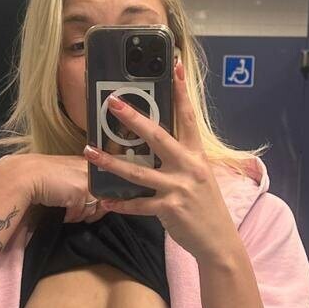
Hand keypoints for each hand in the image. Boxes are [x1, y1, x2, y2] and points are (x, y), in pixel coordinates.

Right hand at [3, 152, 102, 222]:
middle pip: (102, 198)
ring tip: (67, 210)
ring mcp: (86, 181)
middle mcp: (90, 170)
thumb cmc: (41, 174)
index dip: (99, 198)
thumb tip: (92, 200)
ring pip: (92, 209)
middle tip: (78, 211)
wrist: (26, 174)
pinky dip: (70, 216)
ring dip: (79, 214)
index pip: (104, 185)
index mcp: (87, 163)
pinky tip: (61, 211)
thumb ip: (81, 181)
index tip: (92, 205)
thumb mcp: (66, 172)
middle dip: (92, 210)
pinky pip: (79, 213)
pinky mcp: (80, 192)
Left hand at [84, 62, 242, 264]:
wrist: (219, 241)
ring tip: (89, 152)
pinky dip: (121, 204)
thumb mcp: (200, 177)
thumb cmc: (206, 207)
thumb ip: (181, 159)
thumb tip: (159, 143)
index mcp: (197, 155)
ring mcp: (179, 188)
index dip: (181, 91)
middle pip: (158, 136)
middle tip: (112, 103)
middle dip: (134, 118)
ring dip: (111, 162)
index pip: (188, 117)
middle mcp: (188, 167)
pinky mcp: (169, 209)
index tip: (174, 66)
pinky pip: (139, 205)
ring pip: (139, 171)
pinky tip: (105, 200)